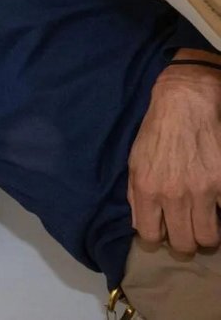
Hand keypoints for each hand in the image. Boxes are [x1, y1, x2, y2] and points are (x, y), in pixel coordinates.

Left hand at [128, 61, 220, 253]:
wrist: (185, 104)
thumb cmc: (156, 132)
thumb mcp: (134, 162)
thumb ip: (135, 195)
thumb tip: (140, 224)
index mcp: (147, 189)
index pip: (151, 235)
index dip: (158, 238)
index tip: (165, 233)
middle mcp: (173, 194)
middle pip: (184, 243)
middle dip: (186, 242)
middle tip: (189, 232)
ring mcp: (202, 190)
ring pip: (209, 237)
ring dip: (207, 235)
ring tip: (205, 223)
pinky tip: (216, 205)